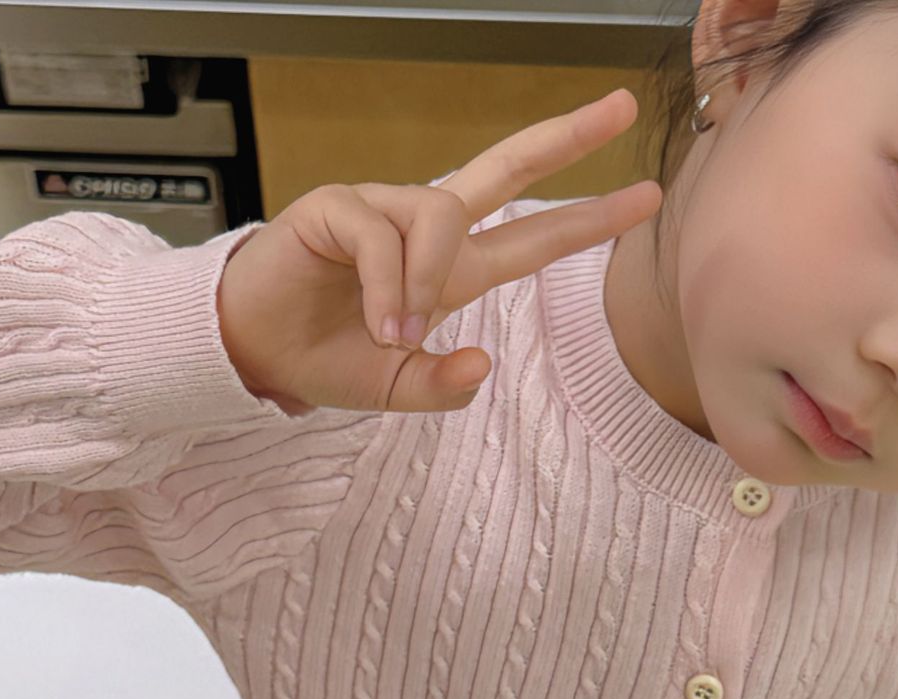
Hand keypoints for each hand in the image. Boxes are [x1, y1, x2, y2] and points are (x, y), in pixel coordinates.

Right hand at [216, 87, 662, 415]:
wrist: (256, 353)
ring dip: (424, 282)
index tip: (641, 198)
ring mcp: (383, 209)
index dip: (584, 218)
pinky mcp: (337, 205)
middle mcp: (424, 229)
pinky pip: (382, 234)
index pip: (530, 234)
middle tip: (617, 111)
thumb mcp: (395, 389)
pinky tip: (374, 318)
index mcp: (452, 271)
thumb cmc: (324, 359)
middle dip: (564, 137)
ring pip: (438, 217)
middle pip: (505, 167)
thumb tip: (482, 361)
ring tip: (394, 333)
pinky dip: (386, 283)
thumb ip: (443, 385)